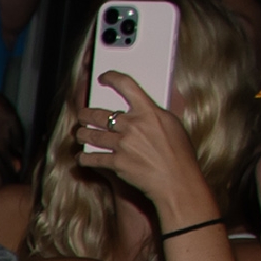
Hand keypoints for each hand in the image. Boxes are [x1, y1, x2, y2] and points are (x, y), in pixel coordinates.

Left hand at [76, 73, 210, 223]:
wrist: (178, 183)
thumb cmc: (180, 156)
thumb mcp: (174, 126)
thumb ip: (156, 114)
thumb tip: (146, 103)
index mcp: (150, 113)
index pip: (127, 85)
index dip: (112, 78)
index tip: (103, 78)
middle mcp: (134, 125)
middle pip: (98, 114)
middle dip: (85, 115)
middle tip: (83, 116)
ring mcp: (124, 144)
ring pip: (90, 134)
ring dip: (82, 134)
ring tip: (81, 134)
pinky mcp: (117, 162)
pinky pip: (92, 157)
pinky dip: (84, 158)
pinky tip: (82, 157)